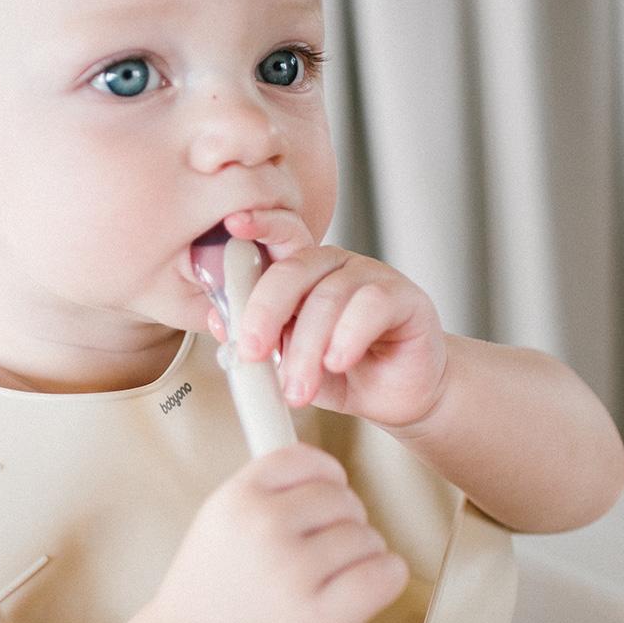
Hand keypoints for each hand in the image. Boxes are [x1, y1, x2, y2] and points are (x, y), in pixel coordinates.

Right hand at [151, 443, 407, 622]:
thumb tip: (326, 473)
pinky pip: (383, 574)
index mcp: (237, 500)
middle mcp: (264, 528)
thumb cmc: (212, 599)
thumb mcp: (218, 525)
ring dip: (363, 557)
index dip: (327, 477)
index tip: (330, 494)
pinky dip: (387, 577)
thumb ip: (265, 494)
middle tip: (326, 554)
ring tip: (333, 581)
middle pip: (343, 499)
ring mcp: (292, 572)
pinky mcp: (320, 617)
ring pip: (367, 537)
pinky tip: (369, 588)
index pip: (306, 460)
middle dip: (344, 523)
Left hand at [215, 211, 448, 429]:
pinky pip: (371, 305)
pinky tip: (338, 362)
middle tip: (253, 352)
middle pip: (293, 270)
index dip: (259, 225)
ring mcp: (372, 277)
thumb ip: (261, 342)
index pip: (278, 240)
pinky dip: (348, 336)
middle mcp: (336, 267)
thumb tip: (218, 323)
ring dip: (306, 348)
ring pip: (329, 296)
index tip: (233, 225)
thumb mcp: (291, 364)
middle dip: (266, 312)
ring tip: (299, 389)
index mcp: (303, 274)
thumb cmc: (345, 375)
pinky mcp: (405, 297)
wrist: (397, 397)